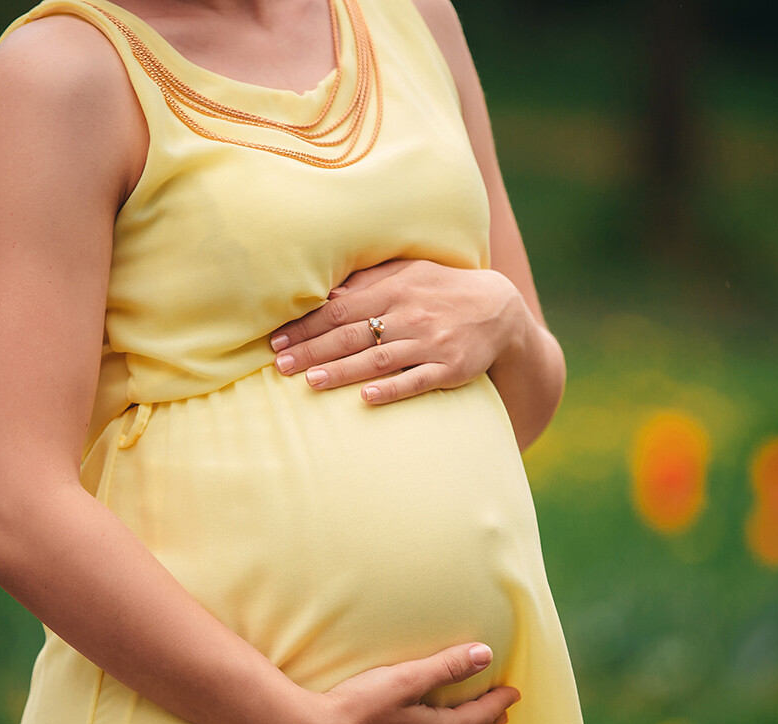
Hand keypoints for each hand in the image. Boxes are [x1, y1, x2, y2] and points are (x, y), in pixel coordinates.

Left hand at [268, 259, 530, 403]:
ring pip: (379, 359)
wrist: (499, 309)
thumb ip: (370, 280)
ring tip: (311, 381)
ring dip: (343, 370)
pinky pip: (417, 381)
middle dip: (313, 350)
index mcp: (395, 290)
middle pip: (353, 334)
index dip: (307, 325)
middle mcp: (410, 315)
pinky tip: (367, 398)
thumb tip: (327, 292)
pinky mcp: (450, 368)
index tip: (277, 340)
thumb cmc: (443, 289)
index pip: (341, 309)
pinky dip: (392, 389)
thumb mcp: (409, 272)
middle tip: (280, 365)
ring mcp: (430, 343)